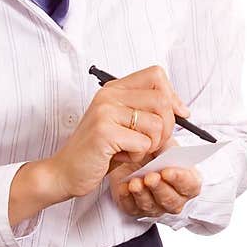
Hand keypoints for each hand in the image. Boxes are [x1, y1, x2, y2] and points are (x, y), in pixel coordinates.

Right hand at [9, 66, 190, 226]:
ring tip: (130, 149)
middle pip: (162, 100)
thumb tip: (182, 109)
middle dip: (167, 126)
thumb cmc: (98, 150)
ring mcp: (105, 112)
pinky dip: (138, 155)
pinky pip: (144, 143)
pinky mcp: (105, 132)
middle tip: (153, 141)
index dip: (173, 96)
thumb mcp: (123, 124)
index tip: (178, 114)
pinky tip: (119, 156)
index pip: (156, 75)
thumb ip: (146, 110)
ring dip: (151, 145)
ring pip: (156, 124)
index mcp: (114, 89)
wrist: (64, 172)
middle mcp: (109, 95)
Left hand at [109, 148, 202, 218]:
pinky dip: (127, 198)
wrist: (133, 156)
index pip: (190, 186)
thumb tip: (168, 153)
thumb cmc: (154, 153)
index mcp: (187, 181)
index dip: (180, 180)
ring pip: (152, 206)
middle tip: (151, 177)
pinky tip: (125, 187)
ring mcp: (156, 206)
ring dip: (143, 194)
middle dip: (160, 188)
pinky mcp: (137, 209)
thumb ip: (168, 149)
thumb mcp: (163, 144)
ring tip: (135, 182)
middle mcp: (174, 197)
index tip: (167, 171)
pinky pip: (133, 208)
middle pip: (172, 201)